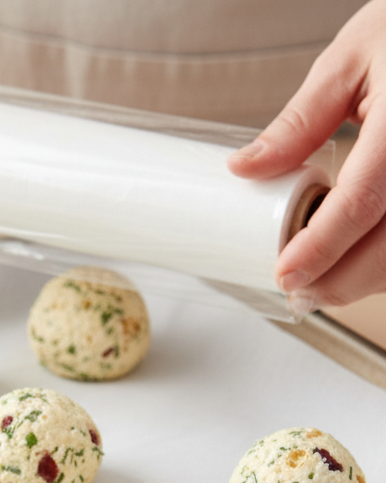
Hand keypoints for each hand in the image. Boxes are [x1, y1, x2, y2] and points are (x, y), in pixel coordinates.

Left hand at [228, 0, 385, 311]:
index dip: (320, 247)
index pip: (362, 202)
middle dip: (338, 282)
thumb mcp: (352, 59)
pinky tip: (354, 265)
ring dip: (362, 281)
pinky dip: (384, 264)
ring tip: (317, 285)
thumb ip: (300, 121)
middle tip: (295, 290)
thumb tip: (245, 167)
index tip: (284, 274)